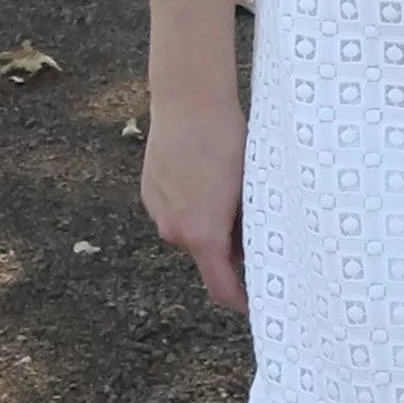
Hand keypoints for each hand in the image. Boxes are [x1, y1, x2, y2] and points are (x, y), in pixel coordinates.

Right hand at [142, 89, 249, 310]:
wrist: (189, 100)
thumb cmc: (228, 142)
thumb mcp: (249, 188)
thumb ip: (247, 227)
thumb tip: (252, 247)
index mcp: (202, 235)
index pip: (221, 287)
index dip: (240, 299)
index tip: (255, 302)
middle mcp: (174, 230)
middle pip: (207, 253)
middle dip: (229, 246)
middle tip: (253, 219)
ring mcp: (158, 210)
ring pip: (190, 229)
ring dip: (208, 222)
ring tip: (228, 187)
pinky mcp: (148, 191)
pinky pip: (175, 209)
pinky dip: (191, 202)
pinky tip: (205, 173)